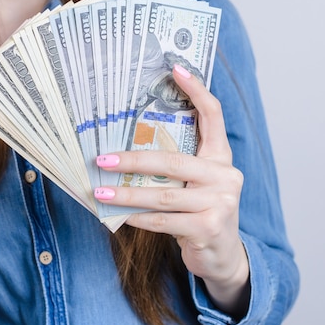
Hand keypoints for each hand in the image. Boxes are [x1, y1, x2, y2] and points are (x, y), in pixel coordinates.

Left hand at [94, 65, 248, 315]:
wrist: (222, 256)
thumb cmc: (200, 212)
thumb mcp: (195, 185)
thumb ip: (176, 166)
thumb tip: (127, 148)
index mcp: (220, 158)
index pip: (213, 116)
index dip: (196, 91)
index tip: (175, 68)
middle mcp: (224, 176)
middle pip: (174, 161)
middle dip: (133, 159)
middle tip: (101, 159)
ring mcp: (220, 203)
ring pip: (163, 195)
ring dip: (127, 194)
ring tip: (100, 191)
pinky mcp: (208, 228)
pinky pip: (163, 220)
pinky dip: (137, 217)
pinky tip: (118, 215)